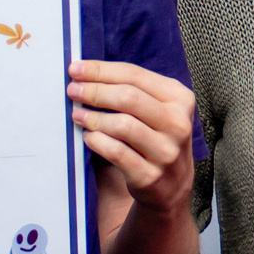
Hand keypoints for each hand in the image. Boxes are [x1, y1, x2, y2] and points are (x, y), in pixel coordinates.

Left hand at [67, 60, 194, 216]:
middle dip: (95, 91)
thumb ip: (133, 90)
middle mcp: (178, 123)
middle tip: (73, 91)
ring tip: (78, 115)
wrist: (172, 185)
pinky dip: (97, 141)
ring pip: (122, 125)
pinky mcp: (150, 176)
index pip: (135, 75)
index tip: (75, 69)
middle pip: (129, 98)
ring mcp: (166, 151)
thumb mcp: (157, 109)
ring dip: (93, 118)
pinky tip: (88, 137)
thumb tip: (86, 73)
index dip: (101, 70)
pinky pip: (117, 153)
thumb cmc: (156, 137)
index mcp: (180, 98)